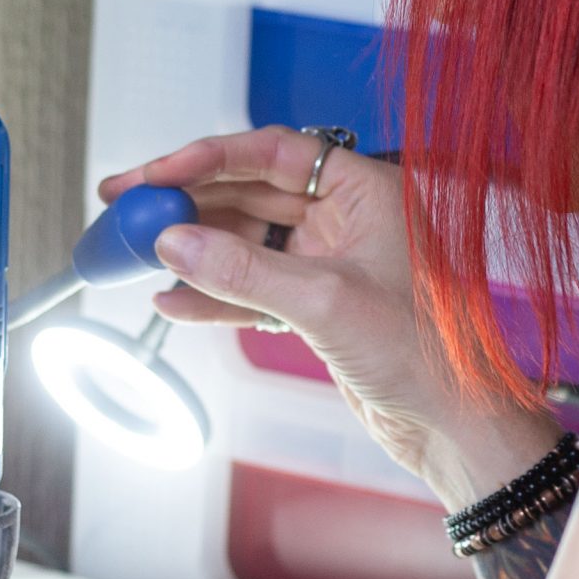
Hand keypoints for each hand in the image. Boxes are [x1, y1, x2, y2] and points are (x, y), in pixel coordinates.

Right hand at [99, 127, 557, 507]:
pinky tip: (169, 298)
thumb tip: (172, 242)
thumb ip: (244, 272)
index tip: (154, 172)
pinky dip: (211, 293)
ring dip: (191, 247)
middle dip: (187, 200)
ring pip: (245, 240)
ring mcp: (330, 262)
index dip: (208, 156)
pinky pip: (251, 287)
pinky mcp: (317, 306)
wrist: (453, 426)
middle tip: (126, 205)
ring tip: (134, 251)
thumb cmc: (425, 355)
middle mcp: (347, 218)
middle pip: (250, 191)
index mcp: (366, 191)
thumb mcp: (326, 304)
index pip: (274, 152)